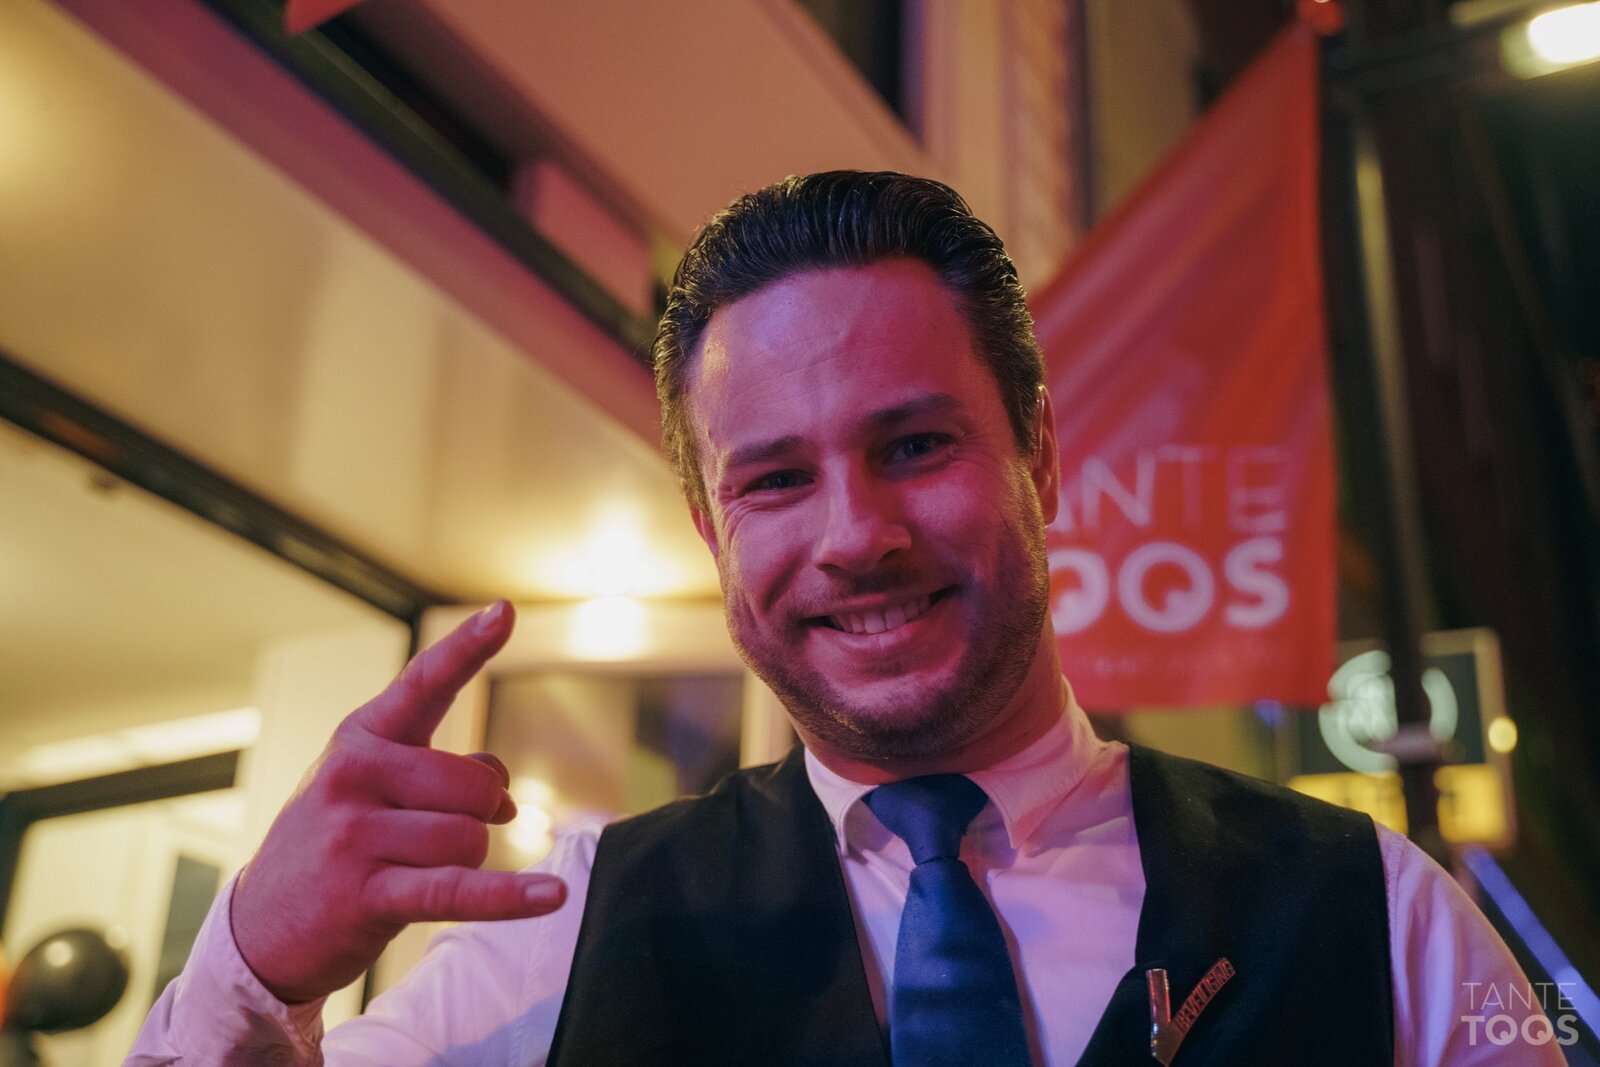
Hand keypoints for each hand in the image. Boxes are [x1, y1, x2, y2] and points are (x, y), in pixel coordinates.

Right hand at [230, 600, 565, 1003]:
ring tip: (415, 871)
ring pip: (470, 837)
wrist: (260, 930)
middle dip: (478, 816)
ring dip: (466, 861)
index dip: (469, 647)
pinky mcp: (365, 894)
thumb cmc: (332, 847)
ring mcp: (354, 834)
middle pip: (473, 786)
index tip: (505, 611)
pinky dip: (509, 896)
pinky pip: (456, 888)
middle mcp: (354, 774)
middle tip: (437, 840)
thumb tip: (504, 793)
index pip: (424, 683)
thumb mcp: (376, 791)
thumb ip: (445, 773)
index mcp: (362, 738)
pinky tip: (552, 894)